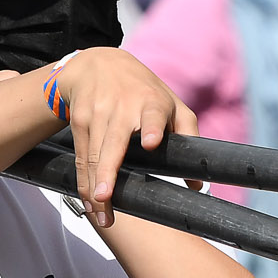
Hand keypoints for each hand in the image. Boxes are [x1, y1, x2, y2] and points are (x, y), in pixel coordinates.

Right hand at [55, 48, 197, 226]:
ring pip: (93, 156)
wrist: (97, 63)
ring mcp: (98, 113)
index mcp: (152, 102)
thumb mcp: (172, 104)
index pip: (152, 114)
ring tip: (101, 214)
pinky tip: (90, 202)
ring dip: (94, 187)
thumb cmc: (143, 90)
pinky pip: (82, 157)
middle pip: (113, 143)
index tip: (151, 142)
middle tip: (105, 197)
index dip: (151, 127)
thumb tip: (198, 184)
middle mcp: (123, 107)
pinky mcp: (80, 120)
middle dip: (108, 171)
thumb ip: (188, 136)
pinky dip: (84, 181)